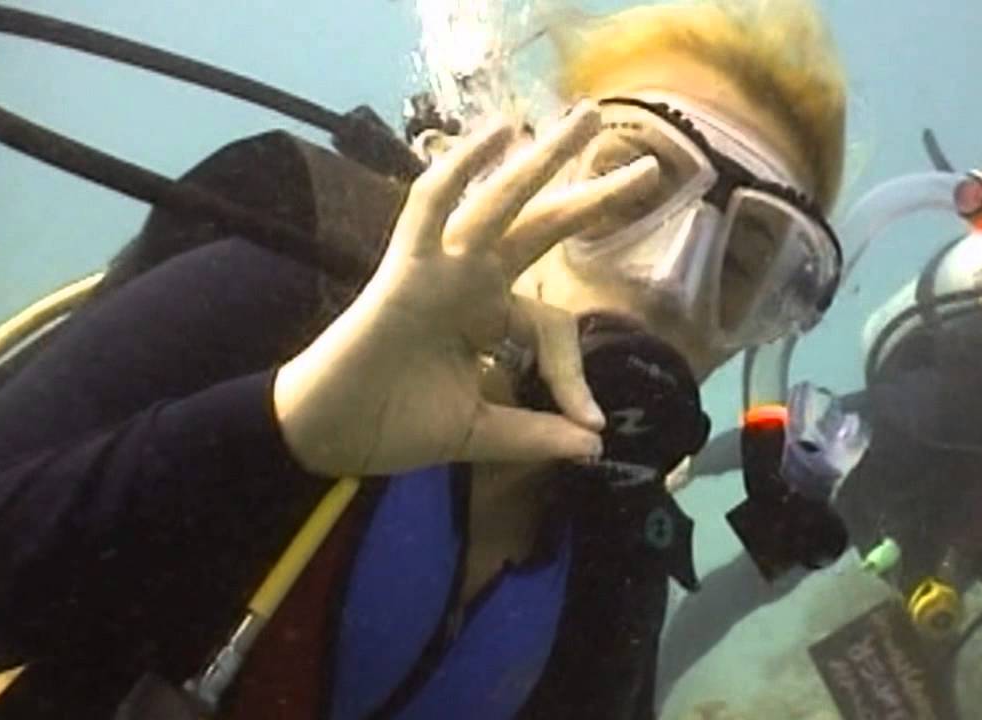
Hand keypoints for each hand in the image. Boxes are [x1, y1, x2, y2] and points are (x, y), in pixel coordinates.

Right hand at [273, 100, 658, 476]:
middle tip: (650, 167)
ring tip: (589, 117)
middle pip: (545, 227)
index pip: (554, 326)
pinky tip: (499, 133)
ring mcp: (442, 268)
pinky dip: (462, 169)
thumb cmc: (394, 426)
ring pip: (501, 200)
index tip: (588, 422)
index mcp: (491, 318)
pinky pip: (432, 206)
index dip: (575, 376)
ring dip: (545, 159)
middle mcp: (473, 282)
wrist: (331, 438)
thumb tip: (593, 447)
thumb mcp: (482, 434)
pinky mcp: (407, 266)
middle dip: (593, 196)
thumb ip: (535, 435)